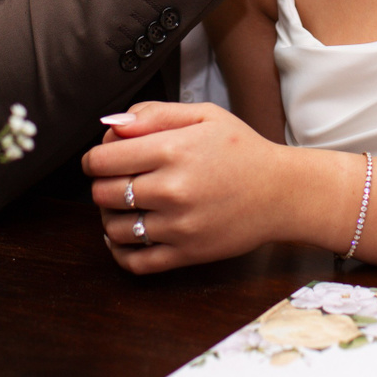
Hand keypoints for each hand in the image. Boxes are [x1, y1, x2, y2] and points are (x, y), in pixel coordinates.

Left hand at [82, 102, 329, 273]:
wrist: (282, 193)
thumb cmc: (243, 151)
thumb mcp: (204, 116)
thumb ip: (155, 114)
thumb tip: (112, 125)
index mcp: (173, 150)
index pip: (103, 159)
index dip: (94, 158)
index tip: (102, 158)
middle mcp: (172, 189)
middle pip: (103, 193)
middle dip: (101, 184)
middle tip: (116, 180)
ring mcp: (178, 226)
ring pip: (114, 228)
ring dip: (109, 216)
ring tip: (124, 205)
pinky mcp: (186, 254)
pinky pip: (135, 262)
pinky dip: (118, 252)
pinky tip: (123, 236)